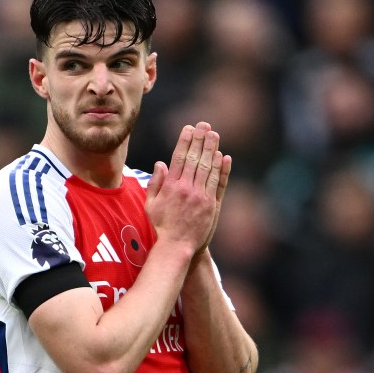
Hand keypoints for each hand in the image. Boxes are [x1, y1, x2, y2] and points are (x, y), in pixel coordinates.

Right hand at [145, 122, 231, 253]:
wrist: (177, 247)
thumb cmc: (161, 227)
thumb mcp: (151, 205)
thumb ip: (155, 183)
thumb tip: (160, 163)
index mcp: (171, 187)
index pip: (179, 158)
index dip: (185, 141)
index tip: (189, 128)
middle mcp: (186, 189)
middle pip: (195, 159)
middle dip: (200, 140)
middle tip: (205, 125)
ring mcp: (200, 196)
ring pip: (207, 167)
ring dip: (211, 149)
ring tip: (214, 135)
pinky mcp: (211, 205)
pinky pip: (217, 183)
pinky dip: (221, 169)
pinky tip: (223, 156)